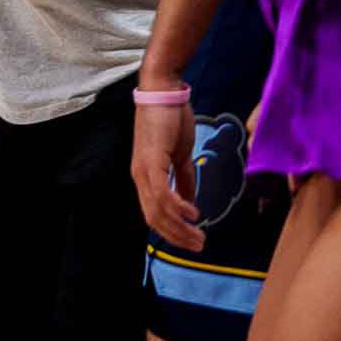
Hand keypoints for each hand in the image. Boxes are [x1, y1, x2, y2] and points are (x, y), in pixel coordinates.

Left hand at [131, 99, 202, 252]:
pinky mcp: (152, 159)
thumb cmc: (170, 121)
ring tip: (199, 237)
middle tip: (199, 246)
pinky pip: (162, 191)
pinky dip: (177, 206)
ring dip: (180, 227)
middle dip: (177, 236)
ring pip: (158, 209)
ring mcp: (144, 168)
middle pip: (154, 217)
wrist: (163, 93)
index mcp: (145, 176)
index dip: (171, 231)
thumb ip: (183, 180)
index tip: (191, 242)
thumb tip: (190, 204)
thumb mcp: (179, 155)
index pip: (153, 213)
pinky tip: (192, 214)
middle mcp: (140, 175)